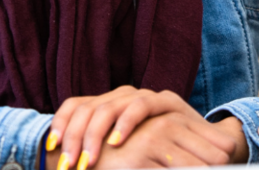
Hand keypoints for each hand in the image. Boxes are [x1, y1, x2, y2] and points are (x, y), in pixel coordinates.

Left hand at [46, 87, 235, 169]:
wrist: (207, 148)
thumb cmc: (158, 157)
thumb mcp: (123, 156)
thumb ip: (100, 156)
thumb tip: (66, 166)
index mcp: (107, 105)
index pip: (75, 106)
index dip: (60, 124)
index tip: (51, 148)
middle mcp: (122, 96)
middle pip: (88, 107)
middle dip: (74, 137)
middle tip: (68, 164)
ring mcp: (144, 96)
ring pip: (110, 105)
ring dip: (95, 134)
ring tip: (88, 159)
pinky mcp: (166, 100)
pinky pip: (141, 105)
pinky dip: (126, 123)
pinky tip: (117, 141)